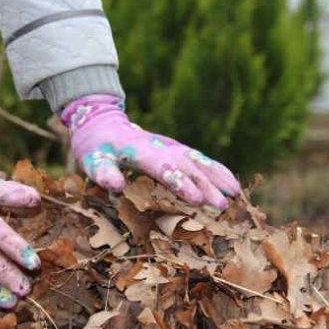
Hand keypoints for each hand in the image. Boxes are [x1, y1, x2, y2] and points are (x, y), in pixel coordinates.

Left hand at [61, 95, 240, 208]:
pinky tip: (232, 184)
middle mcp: (161, 147)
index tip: (196, 199)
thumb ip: (103, 172)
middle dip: (206, 186)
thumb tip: (115, 186)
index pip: (163, 168)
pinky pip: (201, 160)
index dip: (180, 183)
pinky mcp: (177, 149)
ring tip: (236, 194)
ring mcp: (172, 147)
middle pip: (187, 166)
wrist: (103, 122)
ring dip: (218, 177)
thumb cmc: (96, 147)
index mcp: (140, 151)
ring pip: (199, 161)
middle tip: (222, 206)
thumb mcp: (92, 159)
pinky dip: (218, 170)